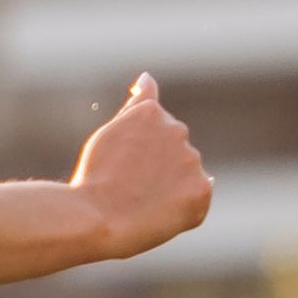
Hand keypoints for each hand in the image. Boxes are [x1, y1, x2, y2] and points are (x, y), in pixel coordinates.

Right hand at [68, 74, 211, 263]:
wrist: (98, 219)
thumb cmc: (97, 178)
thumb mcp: (110, 132)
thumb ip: (135, 106)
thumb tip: (147, 78)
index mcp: (152, 112)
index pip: (154, 129)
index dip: (136, 154)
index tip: (120, 167)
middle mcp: (178, 130)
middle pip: (172, 150)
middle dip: (156, 166)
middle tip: (128, 186)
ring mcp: (192, 161)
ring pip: (185, 173)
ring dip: (170, 185)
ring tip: (141, 202)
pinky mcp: (201, 190)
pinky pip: (197, 199)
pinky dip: (182, 207)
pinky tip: (158, 214)